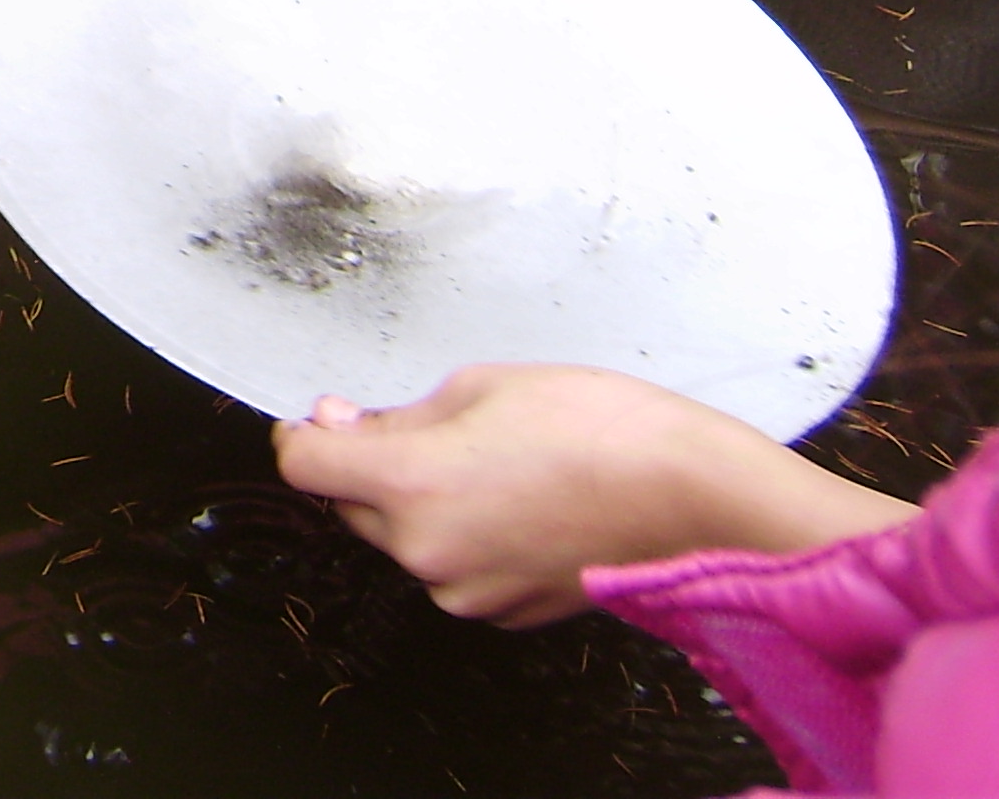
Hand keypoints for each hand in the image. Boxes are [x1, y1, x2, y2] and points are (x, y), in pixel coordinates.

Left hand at [272, 364, 910, 627]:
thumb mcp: (482, 386)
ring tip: (496, 460)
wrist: (694, 495)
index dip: (305, 432)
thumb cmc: (602, 427)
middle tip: (431, 423)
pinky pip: (456, 566)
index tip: (324, 415)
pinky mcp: (507, 612)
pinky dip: (467, 534)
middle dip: (373, 464)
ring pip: (407, 538)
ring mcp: (469, 591)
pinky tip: (519, 498)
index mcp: (411, 486)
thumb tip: (347, 425)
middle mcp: (428, 552)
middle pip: (353, 504)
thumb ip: (400, 414)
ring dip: (423, 502)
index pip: (304, 465)